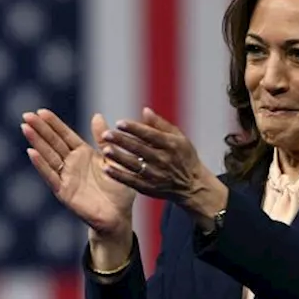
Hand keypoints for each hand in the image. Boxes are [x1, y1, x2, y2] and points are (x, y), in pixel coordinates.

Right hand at [21, 108, 135, 238]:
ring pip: (48, 156)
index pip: (65, 135)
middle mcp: (71, 164)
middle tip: (26, 115)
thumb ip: (102, 139)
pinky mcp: (63, 192)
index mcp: (83, 154)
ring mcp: (66, 177)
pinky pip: (51, 176)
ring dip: (36, 142)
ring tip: (25, 128)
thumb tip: (96, 116)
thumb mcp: (114, 159)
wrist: (118, 216)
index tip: (41, 111)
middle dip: (40, 129)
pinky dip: (41, 164)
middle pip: (53, 143)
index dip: (53, 124)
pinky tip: (31, 152)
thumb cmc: (119, 189)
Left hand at [100, 108, 227, 221]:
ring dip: (119, 158)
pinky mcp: (150, 188)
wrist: (192, 185)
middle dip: (122, 141)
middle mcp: (164, 160)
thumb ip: (160, 124)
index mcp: (171, 144)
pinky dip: (119, 176)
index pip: (150, 135)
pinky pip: (132, 181)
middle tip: (105, 134)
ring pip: (135, 165)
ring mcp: (157, 175)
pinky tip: (107, 168)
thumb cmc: (183, 156)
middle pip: (140, 149)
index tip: (119, 123)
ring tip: (105, 150)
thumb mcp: (178, 137)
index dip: (134, 129)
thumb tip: (144, 110)